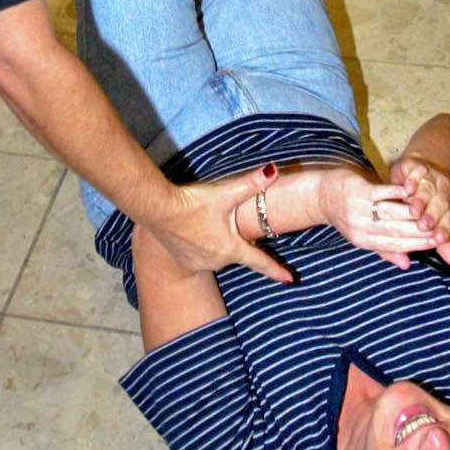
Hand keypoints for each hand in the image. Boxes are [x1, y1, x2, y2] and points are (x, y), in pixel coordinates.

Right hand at [150, 169, 294, 285]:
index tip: (290, 279)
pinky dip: (203, 246)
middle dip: (237, 239)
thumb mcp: (226, 192)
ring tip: (207, 222)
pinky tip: (195, 230)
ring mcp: (200, 264)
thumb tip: (274, 170)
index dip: (276, 270)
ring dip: (218, 241)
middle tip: (225, 220)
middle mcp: (218, 261)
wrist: (159, 210)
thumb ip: (252, 183)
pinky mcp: (185, 263)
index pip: (260, 262)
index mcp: (232, 248)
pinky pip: (202, 257)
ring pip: (219, 254)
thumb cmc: (194, 202)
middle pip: (237, 251)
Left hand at [318, 167, 449, 269]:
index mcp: (364, 241)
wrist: (320, 194)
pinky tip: (408, 191)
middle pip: (395, 232)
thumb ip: (386, 249)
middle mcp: (360, 228)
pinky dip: (394, 192)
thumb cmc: (347, 214)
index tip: (437, 242)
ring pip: (389, 214)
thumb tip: (407, 265)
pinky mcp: (356, 191)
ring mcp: (357, 209)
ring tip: (428, 212)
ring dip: (410, 213)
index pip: (395, 246)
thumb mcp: (363, 235)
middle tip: (439, 228)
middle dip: (419, 231)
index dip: (417, 245)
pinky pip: (378, 193)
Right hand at [388, 157, 449, 264]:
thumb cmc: (420, 204)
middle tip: (422, 227)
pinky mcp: (416, 165)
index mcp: (449, 205)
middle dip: (432, 216)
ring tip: (412, 212)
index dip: (443, 229)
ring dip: (421, 200)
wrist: (416, 170)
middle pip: (441, 203)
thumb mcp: (428, 222)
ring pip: (429, 188)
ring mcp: (431, 176)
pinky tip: (406, 189)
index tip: (436, 241)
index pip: (449, 218)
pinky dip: (412, 180)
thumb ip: (438, 242)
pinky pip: (417, 171)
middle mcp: (443, 189)